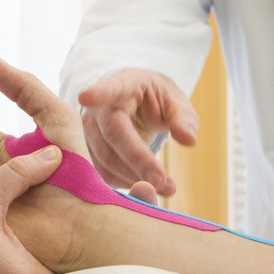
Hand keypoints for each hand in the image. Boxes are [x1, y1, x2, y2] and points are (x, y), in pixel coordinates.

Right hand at [76, 69, 197, 195]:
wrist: (134, 104)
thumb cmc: (155, 102)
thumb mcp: (175, 103)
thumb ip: (183, 119)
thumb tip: (188, 140)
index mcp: (123, 85)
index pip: (110, 89)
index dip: (98, 94)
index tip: (86, 97)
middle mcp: (99, 107)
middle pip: (112, 135)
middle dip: (137, 160)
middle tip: (162, 182)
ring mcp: (87, 130)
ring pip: (104, 158)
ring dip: (132, 177)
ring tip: (163, 187)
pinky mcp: (85, 151)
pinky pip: (100, 172)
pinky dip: (123, 183)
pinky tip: (145, 187)